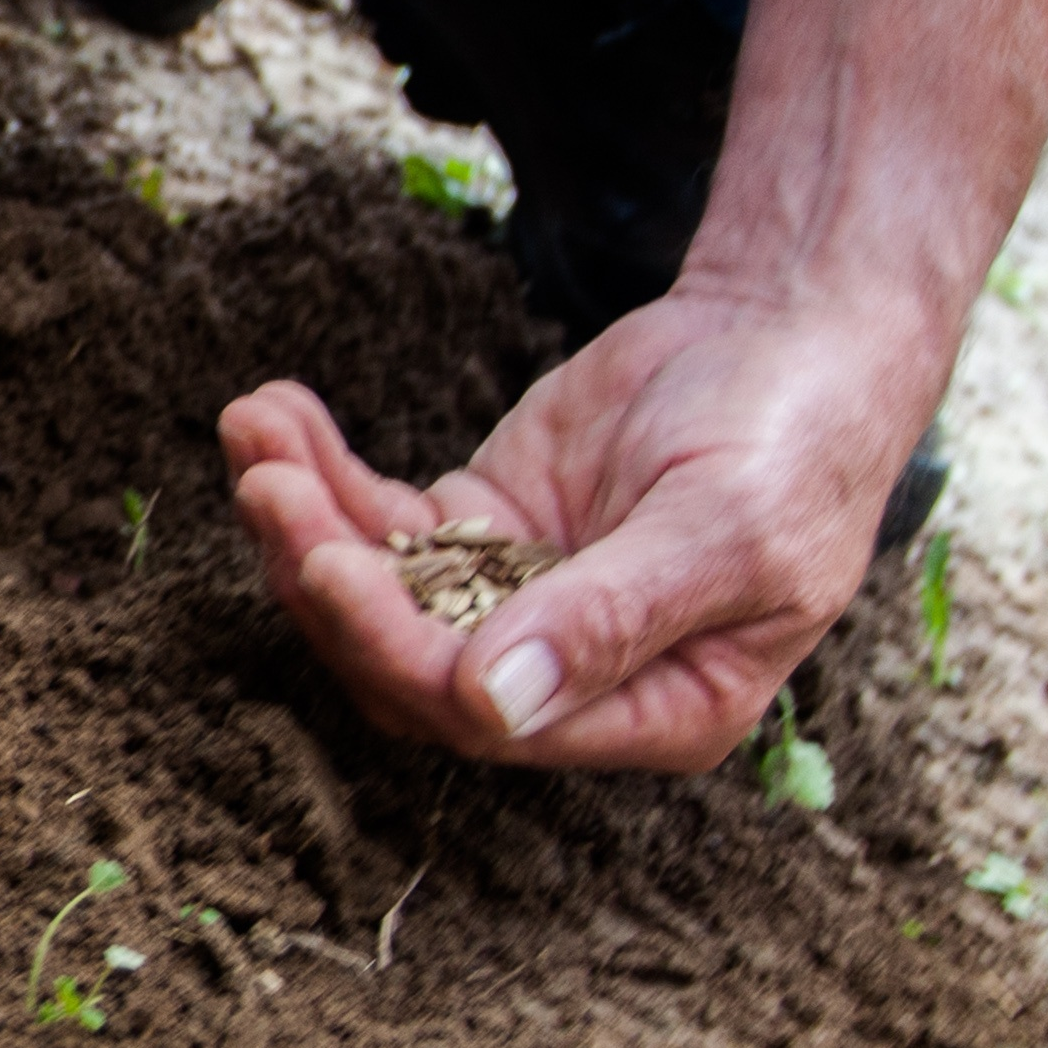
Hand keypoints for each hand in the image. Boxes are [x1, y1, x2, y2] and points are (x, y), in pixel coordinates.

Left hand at [219, 269, 941, 768]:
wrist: (795, 332)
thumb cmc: (794, 441)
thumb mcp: (726, 531)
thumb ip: (611, 618)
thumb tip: (494, 705)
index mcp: (651, 712)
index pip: (487, 715)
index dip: (396, 648)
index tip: (331, 563)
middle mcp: (568, 678)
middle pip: (406, 661)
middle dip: (324, 576)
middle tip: (266, 484)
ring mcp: (512, 600)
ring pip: (376, 590)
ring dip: (301, 518)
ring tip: (253, 430)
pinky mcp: (479, 527)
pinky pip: (378, 519)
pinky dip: (320, 471)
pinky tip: (273, 411)